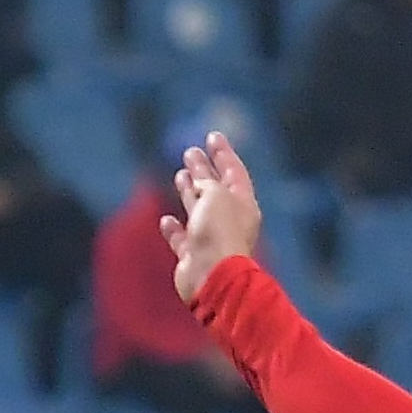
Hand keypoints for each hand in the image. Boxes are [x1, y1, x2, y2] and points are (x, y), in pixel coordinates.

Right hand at [159, 132, 262, 304]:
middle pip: (215, 189)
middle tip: (191, 152)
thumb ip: (207, 182)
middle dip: (204, 170)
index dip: (224, 153)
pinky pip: (183, 238)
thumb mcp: (216, 195)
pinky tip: (167, 219)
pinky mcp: (194, 256)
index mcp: (244, 205)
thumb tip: (197, 182)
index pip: (234, 172)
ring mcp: (211, 239)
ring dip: (190, 192)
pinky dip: (175, 228)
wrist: (213, 277)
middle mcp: (230, 221)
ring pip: (199, 210)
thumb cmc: (219, 233)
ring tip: (182, 175)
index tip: (213, 135)